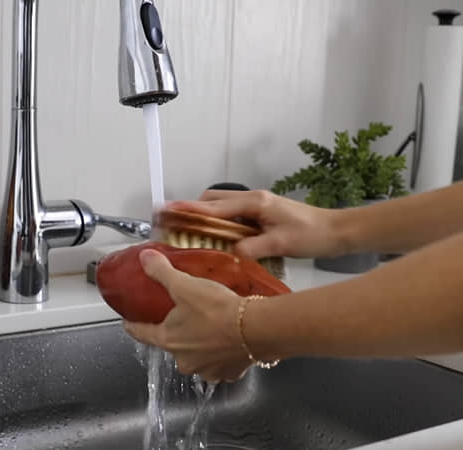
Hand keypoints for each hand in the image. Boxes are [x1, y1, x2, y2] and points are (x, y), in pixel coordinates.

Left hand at [123, 248, 251, 381]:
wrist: (257, 328)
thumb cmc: (217, 310)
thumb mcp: (184, 285)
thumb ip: (162, 272)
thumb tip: (145, 258)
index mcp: (168, 340)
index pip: (142, 334)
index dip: (134, 326)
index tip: (128, 323)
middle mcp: (185, 361)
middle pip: (172, 345)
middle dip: (176, 333)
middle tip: (183, 316)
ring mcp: (207, 370)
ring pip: (197, 356)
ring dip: (200, 344)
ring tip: (208, 325)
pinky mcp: (229, 372)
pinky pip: (220, 362)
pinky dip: (221, 351)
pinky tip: (228, 338)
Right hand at [165, 189, 341, 259]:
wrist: (338, 232)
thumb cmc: (313, 235)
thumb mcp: (281, 244)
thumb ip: (253, 248)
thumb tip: (229, 253)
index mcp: (254, 202)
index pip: (214, 205)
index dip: (189, 208)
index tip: (167, 210)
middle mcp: (253, 200)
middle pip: (212, 200)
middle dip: (192, 210)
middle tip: (173, 224)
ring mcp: (257, 206)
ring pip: (221, 207)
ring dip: (205, 217)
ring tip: (188, 232)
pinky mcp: (261, 215)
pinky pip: (232, 216)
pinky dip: (219, 224)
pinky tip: (215, 239)